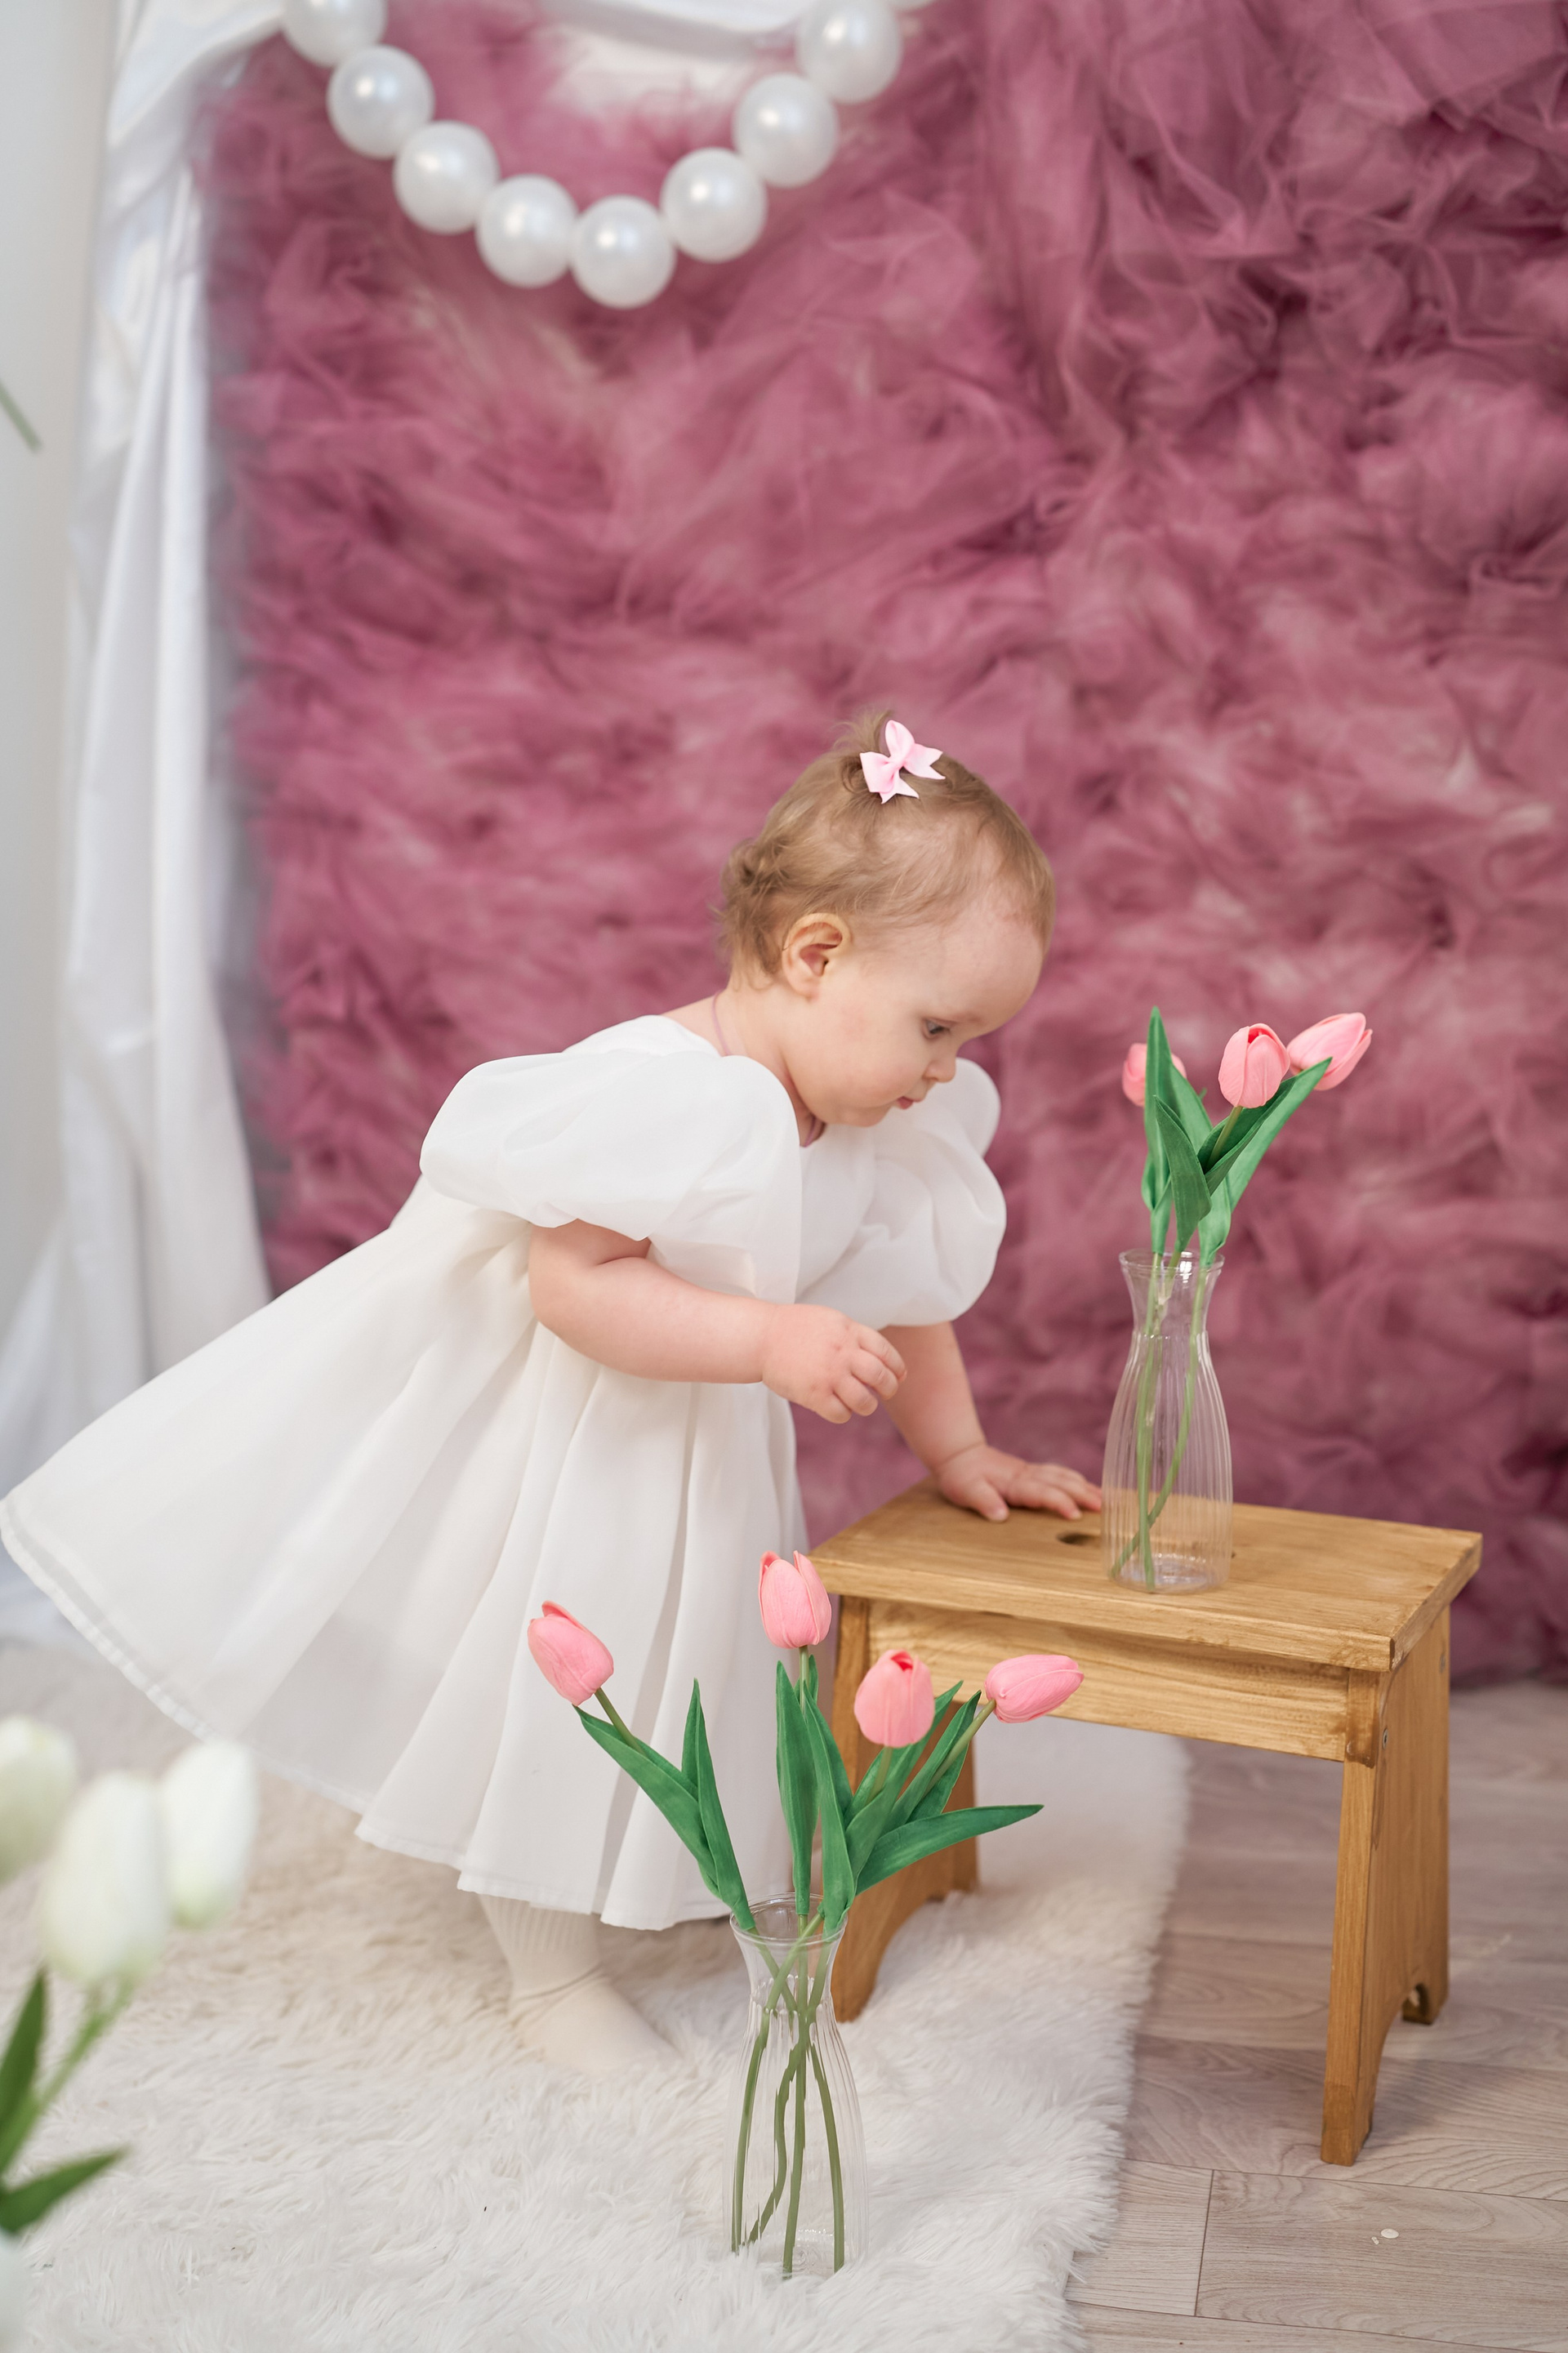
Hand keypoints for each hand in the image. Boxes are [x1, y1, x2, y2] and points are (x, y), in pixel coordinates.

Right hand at [760, 1306, 905, 1424]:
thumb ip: (854, 1335)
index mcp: (849, 1331)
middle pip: (881, 1377)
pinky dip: (844, 1414)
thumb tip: (879, 1357)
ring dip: (868, 1406)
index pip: (886, 1352)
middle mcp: (843, 1353)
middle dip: (889, 1389)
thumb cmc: (794, 1328)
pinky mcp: (814, 1394)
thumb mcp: (830, 1320)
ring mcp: (829, 1374)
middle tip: (885, 1393)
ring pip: (865, 1402)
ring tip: (862, 1404)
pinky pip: (841, 1414)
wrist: (761, 1337)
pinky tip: (837, 1408)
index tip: (898, 1377)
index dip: (897, 1368)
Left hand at [933, 1444, 1101, 1524]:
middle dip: (1084, 1495)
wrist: (960, 1455)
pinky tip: (1088, 1488)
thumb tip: (1000, 1516)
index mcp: (1014, 1482)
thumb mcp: (965, 1490)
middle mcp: (1027, 1475)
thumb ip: (983, 1501)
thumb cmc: (962, 1476)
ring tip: (1106, 1500)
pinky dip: (1077, 1480)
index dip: (1059, 1502)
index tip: (1076, 1515)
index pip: (1042, 1492)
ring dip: (1085, 1487)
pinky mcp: (1032, 1473)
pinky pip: (1059, 1474)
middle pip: (1061, 1483)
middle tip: (1106, 1509)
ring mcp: (1032, 1472)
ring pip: (1064, 1477)